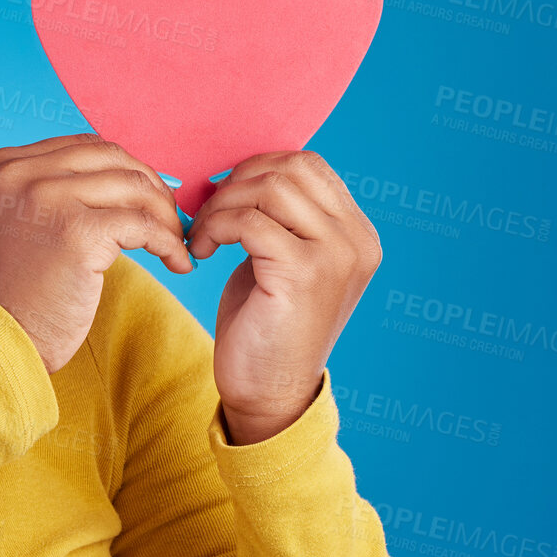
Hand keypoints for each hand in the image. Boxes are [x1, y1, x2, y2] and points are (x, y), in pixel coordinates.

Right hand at [0, 133, 193, 373]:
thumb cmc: (18, 287)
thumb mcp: (22, 218)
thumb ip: (57, 188)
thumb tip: (130, 174)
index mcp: (6, 164)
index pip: (85, 147)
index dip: (126, 170)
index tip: (147, 200)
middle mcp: (23, 174)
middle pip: (112, 159)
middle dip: (151, 188)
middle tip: (170, 220)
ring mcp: (48, 200)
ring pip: (133, 188)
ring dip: (165, 216)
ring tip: (174, 243)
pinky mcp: (77, 233)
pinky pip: (143, 225)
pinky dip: (168, 243)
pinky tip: (177, 263)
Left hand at [186, 151, 381, 443]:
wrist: (269, 392)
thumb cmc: (265, 324)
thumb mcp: (281, 259)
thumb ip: (280, 217)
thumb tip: (244, 171)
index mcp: (356, 233)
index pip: (308, 165)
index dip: (256, 168)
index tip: (222, 195)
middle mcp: (356, 240)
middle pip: (290, 168)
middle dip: (236, 184)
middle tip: (206, 214)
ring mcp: (336, 256)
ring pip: (269, 189)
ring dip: (222, 206)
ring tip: (202, 235)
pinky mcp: (304, 274)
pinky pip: (249, 222)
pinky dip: (215, 228)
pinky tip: (201, 252)